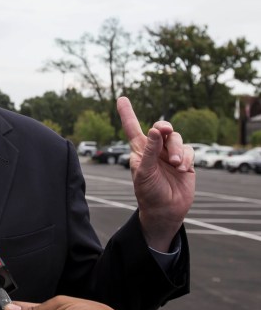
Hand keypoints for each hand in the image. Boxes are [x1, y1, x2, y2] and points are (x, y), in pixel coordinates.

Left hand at [117, 96, 194, 250]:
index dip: (127, 113)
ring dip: (177, 150)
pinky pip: (188, 150)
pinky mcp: (185, 161)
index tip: (121, 98)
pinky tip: (183, 170)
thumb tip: (154, 130)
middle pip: (161, 129)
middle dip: (164, 128)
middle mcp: (154, 149)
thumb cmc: (148, 192)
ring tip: (176, 166)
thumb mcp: (145, 172)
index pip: (132, 127)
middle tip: (165, 130)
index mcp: (139, 150)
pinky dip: (186, 158)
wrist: (165, 210)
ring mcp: (170, 155)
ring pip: (177, 139)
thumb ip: (150, 151)